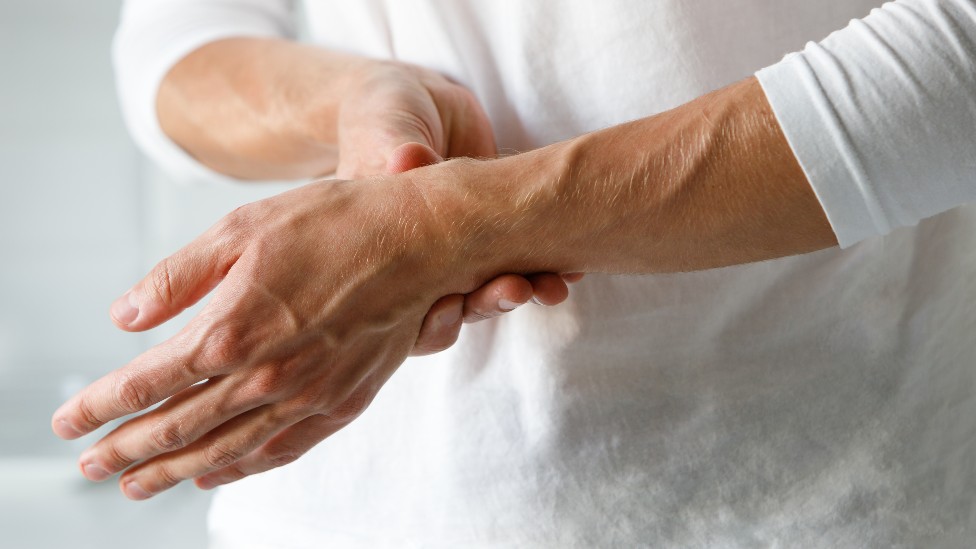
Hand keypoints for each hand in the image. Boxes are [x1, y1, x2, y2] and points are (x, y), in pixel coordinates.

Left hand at [53, 172, 487, 498]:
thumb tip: (125, 317)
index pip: (146, 383)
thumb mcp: (241, 228)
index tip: (68, 422)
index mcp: (231, 328)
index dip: (99, 406)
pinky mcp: (342, 402)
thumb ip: (178, 277)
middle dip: (124, 451)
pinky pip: (280, 449)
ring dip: (172, 472)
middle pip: (177, 427)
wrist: (420, 239)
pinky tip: (216, 475)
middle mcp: (265, 375)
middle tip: (89, 468)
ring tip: (137, 487)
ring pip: (224, 449)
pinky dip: (241, 468)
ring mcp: (306, 395)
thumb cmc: (334, 223)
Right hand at [334, 63, 580, 354]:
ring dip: (526, 290)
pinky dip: (549, 265)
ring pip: (492, 289)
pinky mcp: (497, 233)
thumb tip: (405, 158)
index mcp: (385, 254)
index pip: (405, 308)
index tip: (453, 305)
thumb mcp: (384, 129)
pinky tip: (573, 268)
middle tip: (519, 289)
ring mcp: (464, 253)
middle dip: (488, 303)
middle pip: (456, 307)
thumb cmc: (385, 114)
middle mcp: (424, 265)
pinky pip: (524, 260)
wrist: (420, 103)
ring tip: (555, 286)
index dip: (430, 317)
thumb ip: (393, 148)